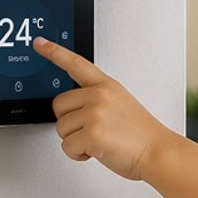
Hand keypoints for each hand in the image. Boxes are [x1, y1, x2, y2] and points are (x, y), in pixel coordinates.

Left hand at [34, 37, 177, 180]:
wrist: (158, 152)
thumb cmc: (141, 134)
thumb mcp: (121, 104)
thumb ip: (97, 99)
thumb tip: (73, 109)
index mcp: (107, 86)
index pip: (75, 63)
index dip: (54, 52)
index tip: (39, 43)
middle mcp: (100, 95)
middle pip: (59, 105)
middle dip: (69, 122)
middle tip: (92, 129)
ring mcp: (95, 113)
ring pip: (61, 128)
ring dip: (75, 140)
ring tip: (100, 140)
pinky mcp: (91, 134)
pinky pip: (67, 146)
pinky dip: (78, 154)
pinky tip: (97, 151)